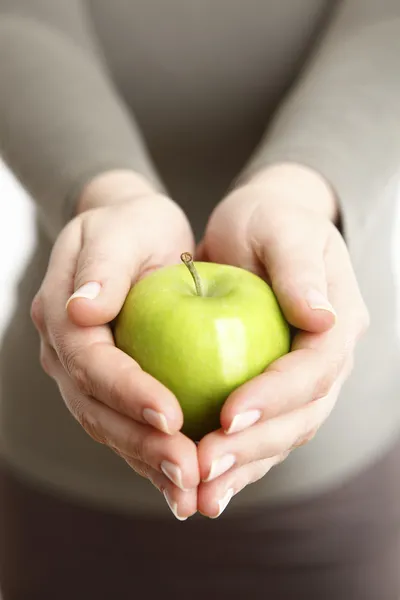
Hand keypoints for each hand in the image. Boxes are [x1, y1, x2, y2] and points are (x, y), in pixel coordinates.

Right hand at [31, 171, 198, 519]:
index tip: (171, 416)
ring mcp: (85, 377)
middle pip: (98, 410)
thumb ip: (103, 267)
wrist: (131, 237)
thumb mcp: (121, 230)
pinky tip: (186, 483)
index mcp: (62, 317)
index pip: (91, 363)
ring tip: (191, 491)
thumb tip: (82, 311)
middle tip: (188, 472)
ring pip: (112, 430)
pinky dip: (154, 458)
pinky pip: (129, 429)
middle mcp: (66, 356)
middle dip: (141, 445)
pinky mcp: (112, 389)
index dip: (127, 392)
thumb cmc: (132, 227)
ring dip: (150, 464)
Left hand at [196, 163, 369, 517]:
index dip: (276, 396)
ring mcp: (301, 380)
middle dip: (254, 446)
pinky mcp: (271, 390)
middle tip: (204, 467)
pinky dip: (233, 462)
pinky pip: (257, 433)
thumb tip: (323, 317)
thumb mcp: (283, 230)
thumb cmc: (268, 221)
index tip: (229, 414)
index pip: (315, 370)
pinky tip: (200, 485)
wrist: (257, 231)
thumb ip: (300, 270)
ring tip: (199, 494)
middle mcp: (326, 360)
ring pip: (279, 437)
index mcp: (338, 323)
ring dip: (242, 468)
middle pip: (301, 417)